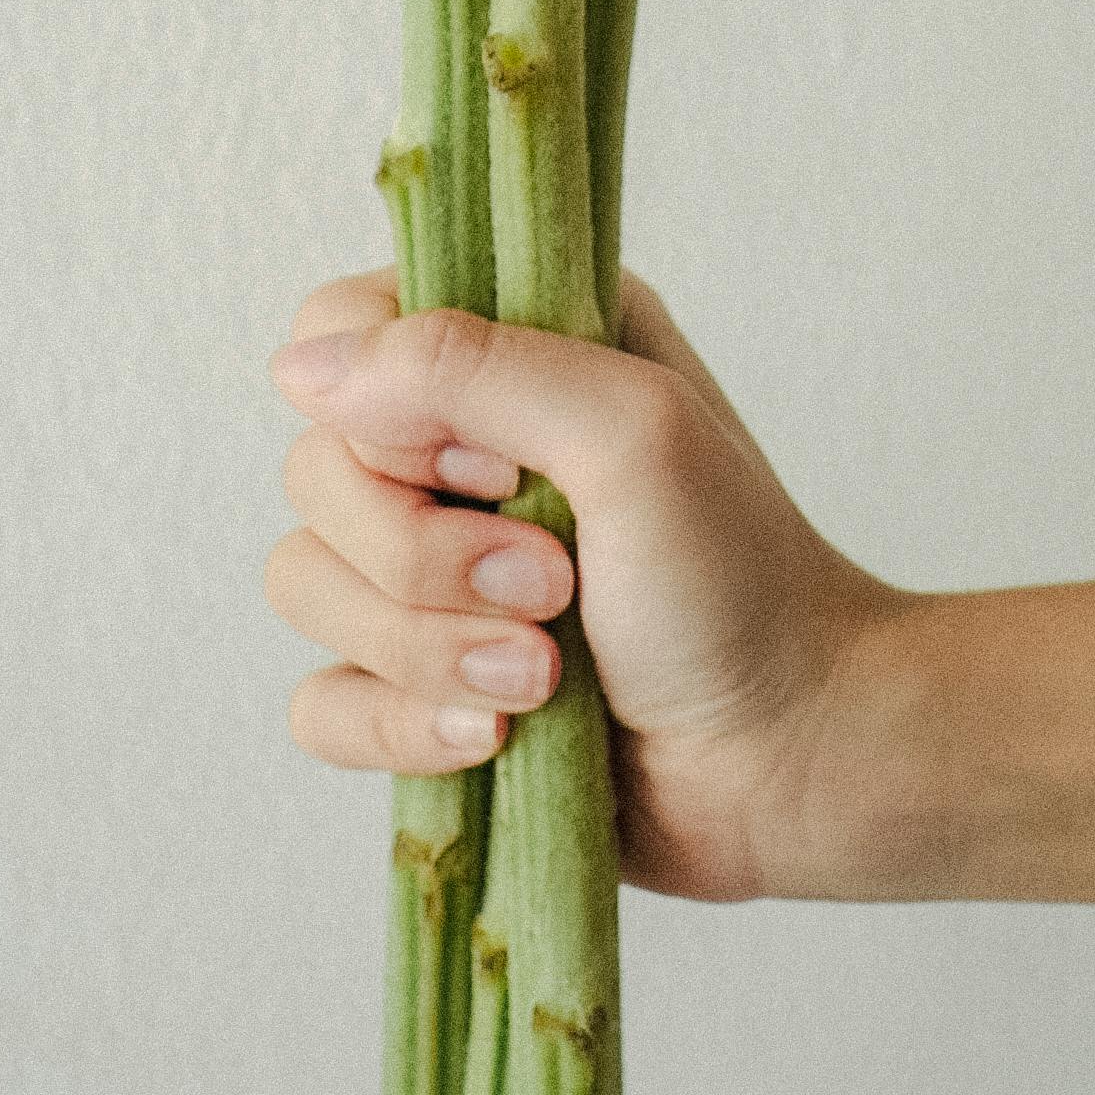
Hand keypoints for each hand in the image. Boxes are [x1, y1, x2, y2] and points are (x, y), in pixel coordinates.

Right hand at [265, 271, 895, 901]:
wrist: (791, 761)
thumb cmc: (740, 579)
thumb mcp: (630, 431)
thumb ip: (470, 368)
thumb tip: (302, 369)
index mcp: (514, 346)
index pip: (343, 332)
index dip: (388, 412)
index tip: (496, 467)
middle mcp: (460, 444)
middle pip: (314, 469)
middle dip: (423, 554)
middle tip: (552, 589)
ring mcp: (433, 570)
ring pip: (305, 584)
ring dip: (424, 646)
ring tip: (541, 678)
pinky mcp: (419, 683)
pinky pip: (322, 699)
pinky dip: (398, 726)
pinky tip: (493, 743)